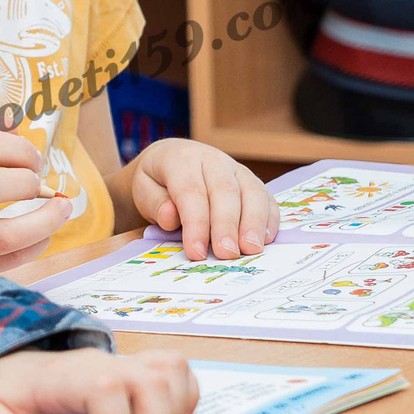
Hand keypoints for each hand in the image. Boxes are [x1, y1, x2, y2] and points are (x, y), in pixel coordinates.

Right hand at [0, 114, 70, 271]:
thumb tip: (14, 120)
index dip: (17, 148)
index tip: (32, 158)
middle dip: (25, 180)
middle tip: (37, 181)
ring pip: (2, 235)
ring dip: (43, 220)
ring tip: (61, 208)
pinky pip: (7, 262)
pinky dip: (35, 246)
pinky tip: (43, 234)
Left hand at [125, 139, 276, 258]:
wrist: (173, 159)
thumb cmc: (158, 181)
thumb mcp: (144, 188)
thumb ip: (155, 203)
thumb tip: (170, 217)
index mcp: (182, 159)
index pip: (191, 192)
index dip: (195, 223)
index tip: (196, 252)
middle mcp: (214, 160)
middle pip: (225, 192)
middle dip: (226, 225)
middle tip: (226, 254)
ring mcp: (237, 170)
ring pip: (251, 192)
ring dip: (254, 223)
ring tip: (251, 249)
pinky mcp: (252, 182)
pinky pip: (266, 198)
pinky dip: (269, 219)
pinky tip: (266, 240)